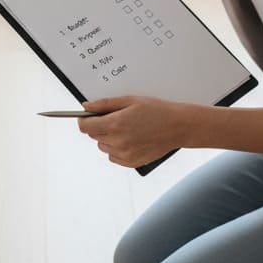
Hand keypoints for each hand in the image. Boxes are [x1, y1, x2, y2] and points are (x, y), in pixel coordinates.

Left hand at [77, 95, 199, 168]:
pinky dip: (117, 148)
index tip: (88, 116)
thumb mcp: (130, 100)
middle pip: (93, 135)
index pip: (85, 127)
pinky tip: (131, 138)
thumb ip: (105, 104)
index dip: (84, 120)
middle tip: (116, 118)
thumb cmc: (156, 110)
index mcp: (115, 124)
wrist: (178, 126)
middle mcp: (117, 142)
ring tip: (126, 128)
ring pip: (103, 146)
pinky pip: (113, 156)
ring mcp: (124, 154)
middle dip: (99, 126)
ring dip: (108, 138)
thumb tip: (86, 107)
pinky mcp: (131, 162)